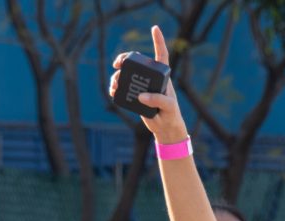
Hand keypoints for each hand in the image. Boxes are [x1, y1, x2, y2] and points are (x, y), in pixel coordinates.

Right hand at [108, 25, 187, 143]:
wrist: (165, 127)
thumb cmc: (171, 114)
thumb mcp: (168, 106)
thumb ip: (158, 100)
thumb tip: (141, 96)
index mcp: (162, 75)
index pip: (161, 54)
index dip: (158, 40)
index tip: (154, 27)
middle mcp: (151, 77)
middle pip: (137, 62)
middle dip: (124, 59)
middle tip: (117, 64)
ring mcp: (142, 85)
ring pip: (127, 75)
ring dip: (117, 76)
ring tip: (115, 85)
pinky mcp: (135, 96)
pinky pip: (123, 88)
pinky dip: (116, 88)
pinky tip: (113, 91)